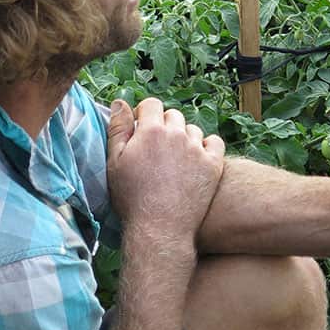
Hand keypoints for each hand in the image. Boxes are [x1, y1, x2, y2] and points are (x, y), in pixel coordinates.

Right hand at [107, 97, 225, 253]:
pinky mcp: (214, 164)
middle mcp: (177, 134)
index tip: (142, 129)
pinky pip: (214, 142)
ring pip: (192, 129)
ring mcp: (198, 149)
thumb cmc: (132, 197)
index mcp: (151, 131)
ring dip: (184, 137)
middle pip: (173, 115)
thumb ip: (118, 129)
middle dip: (164, 126)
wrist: (160, 227)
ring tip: (175, 159)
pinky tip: (197, 158)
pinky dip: (206, 146)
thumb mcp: (114, 162)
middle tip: (157, 148)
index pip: (152, 104)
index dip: (145, 114)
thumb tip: (120, 102)